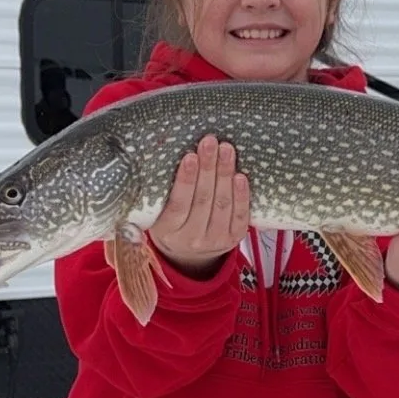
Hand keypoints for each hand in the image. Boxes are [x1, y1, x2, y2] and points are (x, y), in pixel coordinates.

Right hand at [113, 135, 249, 278]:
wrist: (189, 255)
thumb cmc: (171, 223)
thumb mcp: (156, 214)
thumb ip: (159, 193)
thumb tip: (162, 155)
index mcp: (168, 231)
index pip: (178, 204)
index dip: (185, 180)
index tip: (190, 156)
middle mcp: (192, 238)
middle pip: (203, 200)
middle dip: (208, 168)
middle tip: (210, 142)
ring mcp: (215, 240)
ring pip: (222, 204)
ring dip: (225, 174)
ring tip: (226, 149)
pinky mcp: (234, 238)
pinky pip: (240, 215)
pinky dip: (242, 195)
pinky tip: (240, 175)